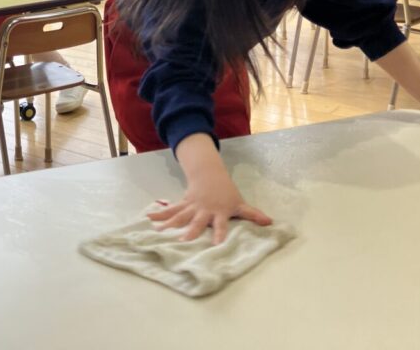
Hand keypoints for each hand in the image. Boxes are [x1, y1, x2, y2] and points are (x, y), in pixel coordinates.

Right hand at [147, 168, 271, 244]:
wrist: (209, 174)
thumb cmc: (226, 192)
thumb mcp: (240, 202)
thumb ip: (253, 214)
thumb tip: (270, 223)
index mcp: (219, 212)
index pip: (221, 225)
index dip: (219, 234)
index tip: (217, 245)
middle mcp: (203, 210)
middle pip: (196, 222)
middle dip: (189, 232)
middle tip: (182, 242)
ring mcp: (191, 206)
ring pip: (180, 216)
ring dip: (169, 224)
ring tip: (158, 231)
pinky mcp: (183, 204)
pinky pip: (170, 210)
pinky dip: (160, 214)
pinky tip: (148, 218)